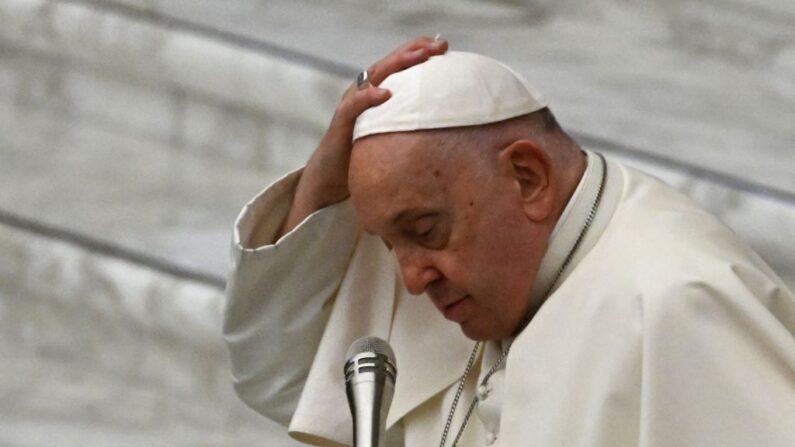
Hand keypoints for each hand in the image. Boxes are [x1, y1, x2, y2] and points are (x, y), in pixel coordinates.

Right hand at [274, 36, 448, 238]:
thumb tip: (448, 123)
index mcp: (378, 93)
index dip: (420, 50)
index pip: (400, 64)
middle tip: (440, 45)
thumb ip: (413, 124)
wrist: (332, 180)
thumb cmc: (367, 156)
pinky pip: (354, 105)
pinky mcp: (342, 123)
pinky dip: (369, 97)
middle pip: (391, 63)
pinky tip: (386, 93)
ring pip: (375, 76)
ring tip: (420, 56)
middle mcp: (364, 92)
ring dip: (397, 64)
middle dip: (415, 50)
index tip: (445, 45)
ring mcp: (352, 105)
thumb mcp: (395, 134)